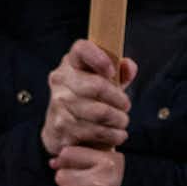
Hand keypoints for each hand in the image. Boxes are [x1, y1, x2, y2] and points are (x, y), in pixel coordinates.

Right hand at [42, 39, 133, 157]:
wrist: (57, 129)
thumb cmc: (86, 98)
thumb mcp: (102, 81)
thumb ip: (119, 72)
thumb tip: (129, 67)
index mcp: (71, 63)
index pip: (82, 49)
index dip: (99, 58)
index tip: (112, 72)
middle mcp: (61, 81)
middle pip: (97, 86)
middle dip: (119, 99)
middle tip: (126, 107)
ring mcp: (58, 105)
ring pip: (100, 112)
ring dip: (118, 120)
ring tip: (122, 122)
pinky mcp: (61, 128)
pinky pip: (95, 132)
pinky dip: (112, 136)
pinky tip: (116, 135)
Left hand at [53, 141, 125, 185]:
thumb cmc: (114, 178)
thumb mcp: (104, 157)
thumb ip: (78, 155)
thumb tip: (52, 163)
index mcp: (108, 163)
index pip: (67, 154)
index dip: (68, 159)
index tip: (76, 164)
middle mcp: (102, 184)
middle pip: (61, 176)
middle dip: (67, 179)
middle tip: (79, 182)